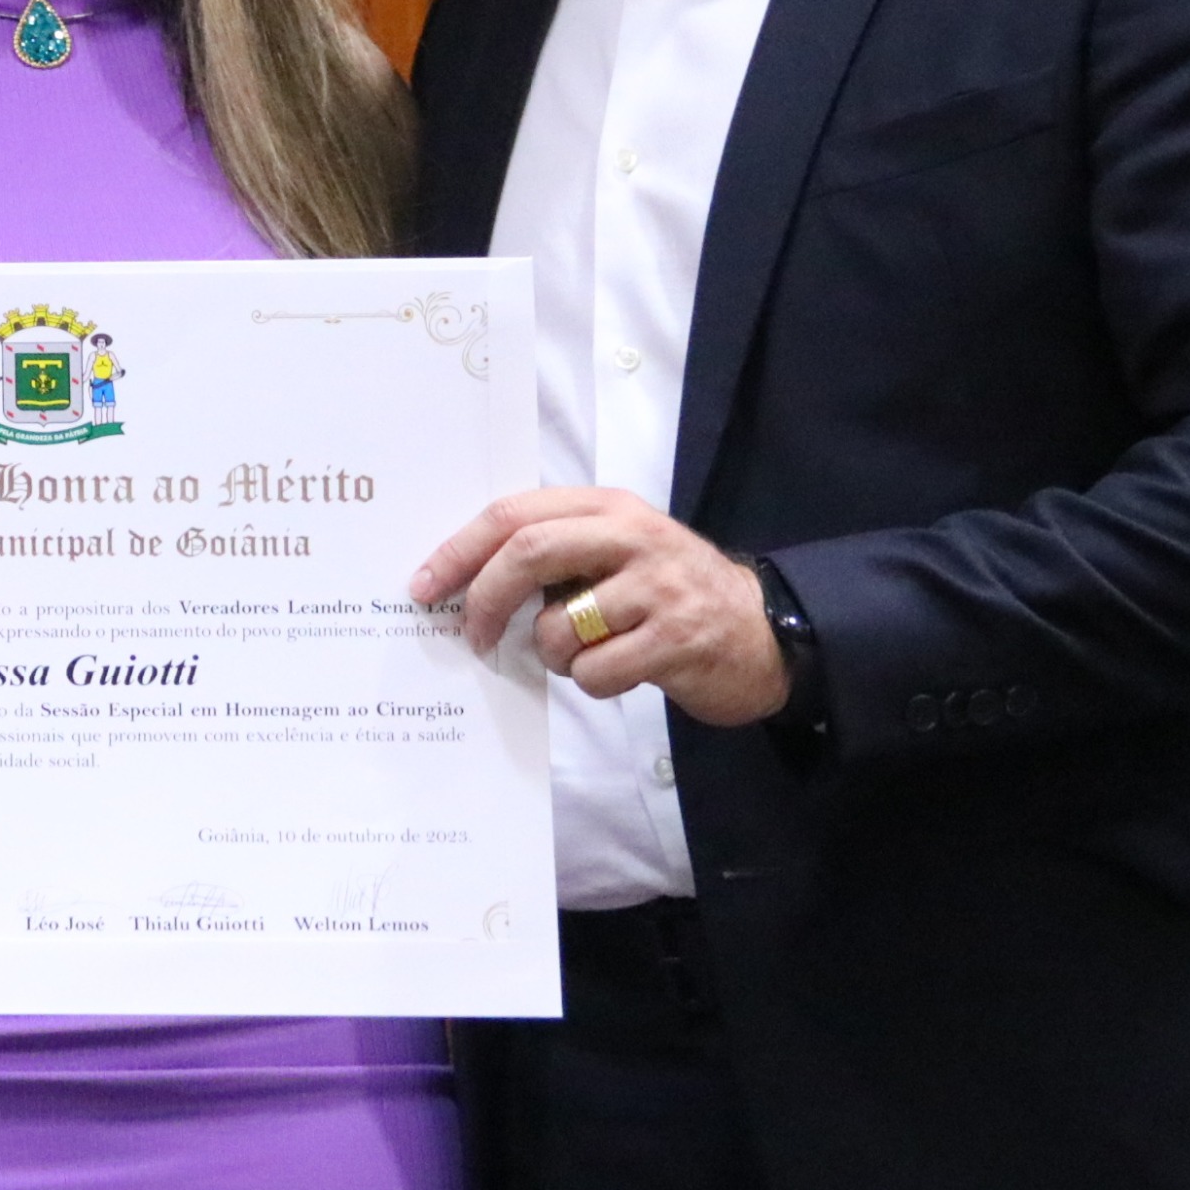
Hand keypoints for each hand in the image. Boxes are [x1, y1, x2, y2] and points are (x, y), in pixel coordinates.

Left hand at [412, 487, 791, 726]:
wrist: (764, 631)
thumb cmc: (669, 593)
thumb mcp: (618, 550)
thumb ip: (555, 550)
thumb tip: (464, 581)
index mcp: (609, 508)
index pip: (514, 514)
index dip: (459, 550)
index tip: (424, 585)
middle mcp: (633, 537)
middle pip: (527, 555)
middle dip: (484, 599)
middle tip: (470, 635)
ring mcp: (657, 589)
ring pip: (558, 626)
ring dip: (550, 653)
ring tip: (581, 653)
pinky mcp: (676, 642)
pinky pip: (596, 671)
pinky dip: (590, 681)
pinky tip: (620, 671)